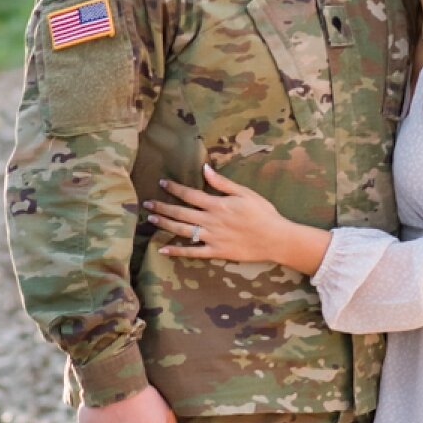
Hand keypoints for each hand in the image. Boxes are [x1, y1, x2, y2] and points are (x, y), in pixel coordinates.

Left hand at [146, 164, 289, 262]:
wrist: (275, 238)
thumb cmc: (263, 213)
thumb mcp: (245, 193)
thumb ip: (223, 183)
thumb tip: (205, 169)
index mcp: (217, 204)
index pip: (190, 194)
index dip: (174, 188)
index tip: (161, 183)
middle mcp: (211, 221)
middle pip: (181, 213)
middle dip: (162, 207)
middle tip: (147, 204)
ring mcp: (212, 238)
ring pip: (182, 231)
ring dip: (165, 224)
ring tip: (152, 219)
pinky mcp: (216, 252)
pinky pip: (193, 252)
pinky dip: (177, 251)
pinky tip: (163, 249)